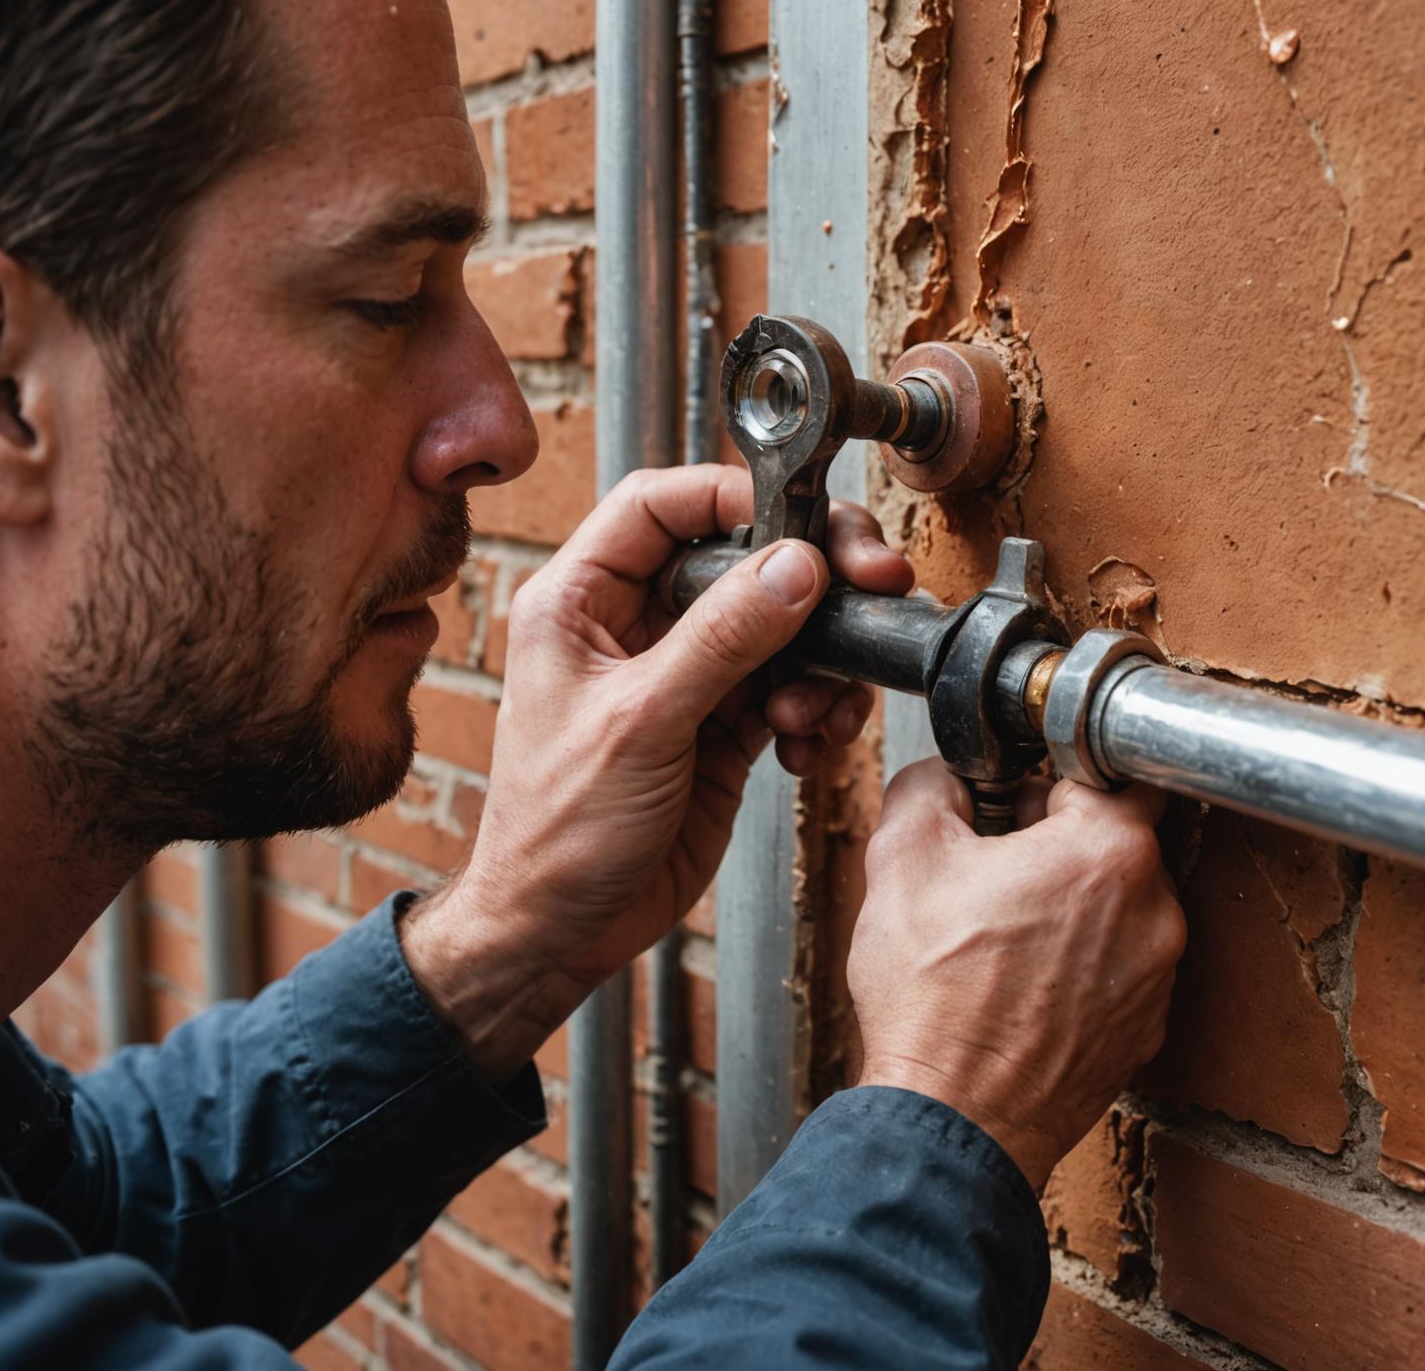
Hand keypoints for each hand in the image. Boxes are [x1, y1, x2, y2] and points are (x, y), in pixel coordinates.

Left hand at [401, 463, 911, 1080]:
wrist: (561, 930)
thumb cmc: (556, 830)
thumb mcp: (639, 723)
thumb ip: (721, 640)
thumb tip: (794, 566)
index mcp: (580, 600)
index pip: (658, 504)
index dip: (732, 494)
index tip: (800, 512)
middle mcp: (634, 624)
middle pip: (736, 556)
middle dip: (807, 572)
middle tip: (868, 580)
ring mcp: (684, 673)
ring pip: (777, 623)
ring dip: (816, 660)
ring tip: (808, 713)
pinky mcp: (723, 723)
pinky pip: (791, 687)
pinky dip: (815, 710)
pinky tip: (803, 750)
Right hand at [849, 761, 1184, 1190]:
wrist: (953, 1121)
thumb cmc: (932, 997)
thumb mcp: (902, 856)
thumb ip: (929, 784)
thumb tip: (947, 775)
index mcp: (1109, 851)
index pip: (1105, 766)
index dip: (1046, 769)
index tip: (1012, 788)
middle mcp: (1155, 911)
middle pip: (1113, 838)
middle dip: (1052, 837)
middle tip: (989, 859)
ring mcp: (1157, 978)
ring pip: (1115, 904)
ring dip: (1065, 901)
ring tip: (996, 928)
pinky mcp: (1144, 1030)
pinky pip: (1114, 965)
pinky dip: (1074, 960)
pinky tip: (1014, 980)